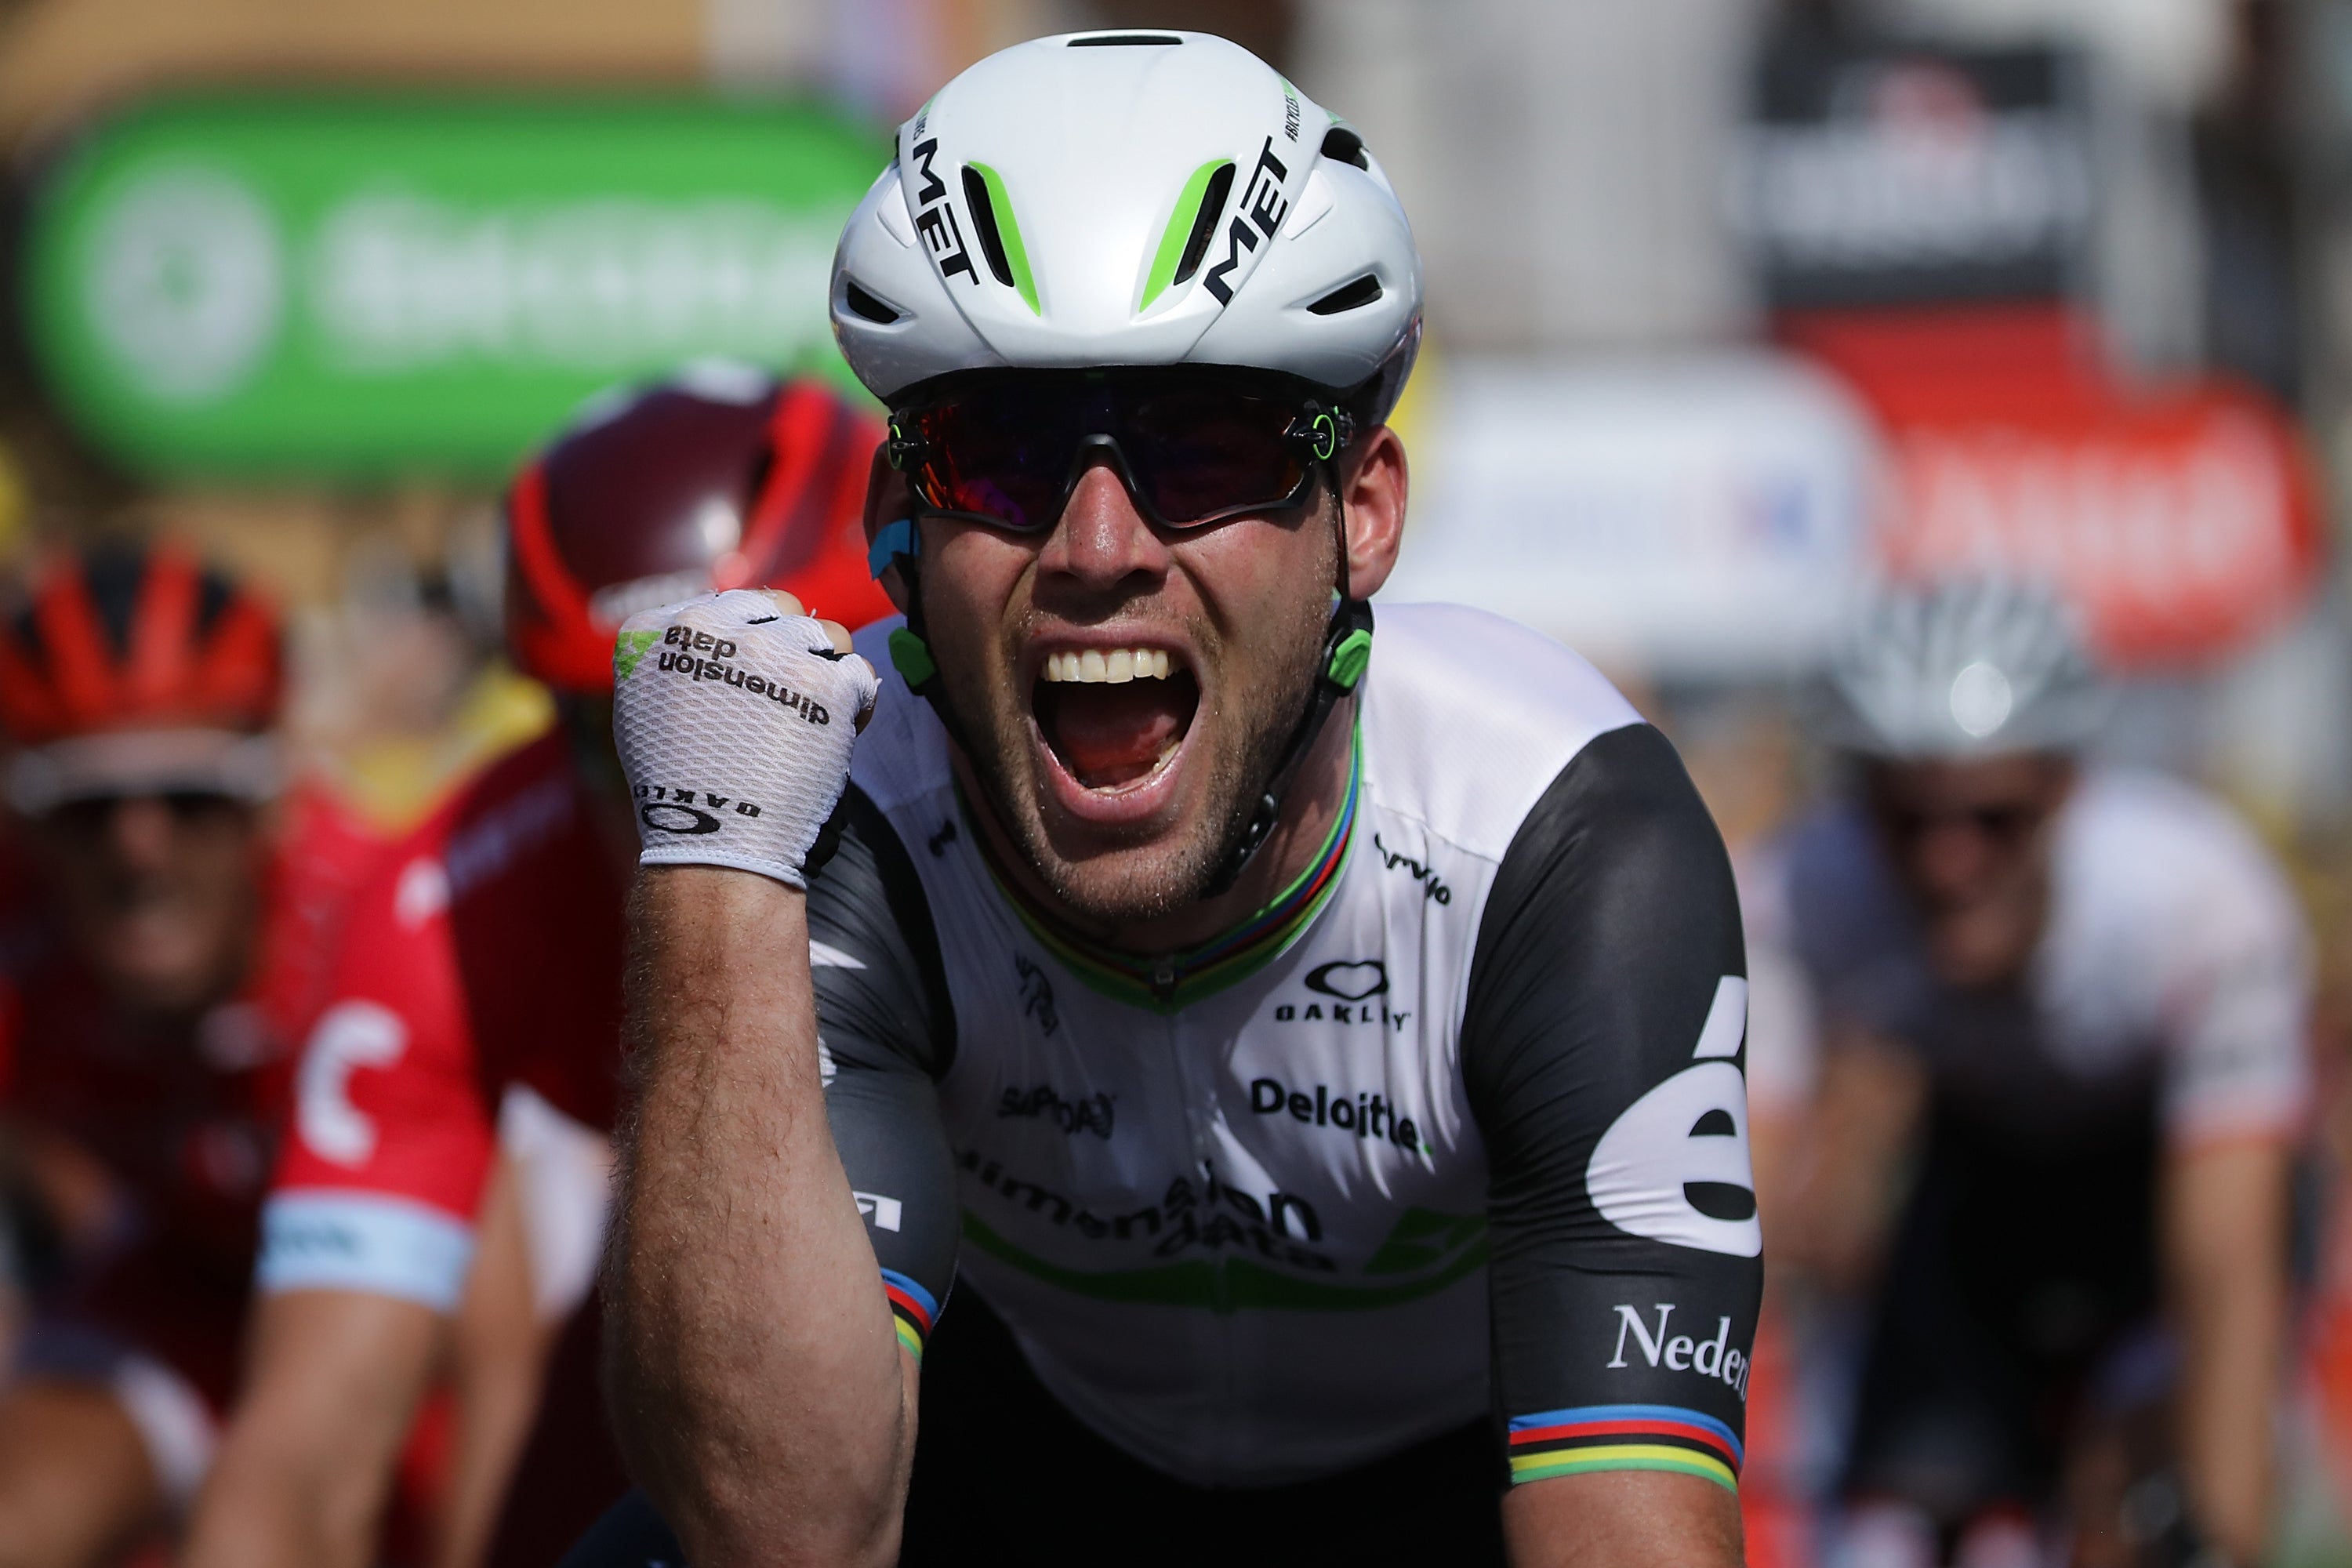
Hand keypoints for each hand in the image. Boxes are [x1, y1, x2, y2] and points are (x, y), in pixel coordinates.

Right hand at [611, 590, 878, 888]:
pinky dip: (856, 705)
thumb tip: (711, 634)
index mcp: (663, 629)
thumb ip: (675, 659)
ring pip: (826, 634)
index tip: (752, 680)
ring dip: (827, 672)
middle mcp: (714, 626)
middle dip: (792, 646)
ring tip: (811, 719)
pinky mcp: (823, 681)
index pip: (730, 605)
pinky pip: (859, 673)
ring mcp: (772, 650)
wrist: (716, 843)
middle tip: (788, 698)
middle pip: (780, 609)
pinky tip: (836, 733)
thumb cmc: (681, 790)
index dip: (751, 641)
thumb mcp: (646, 709)